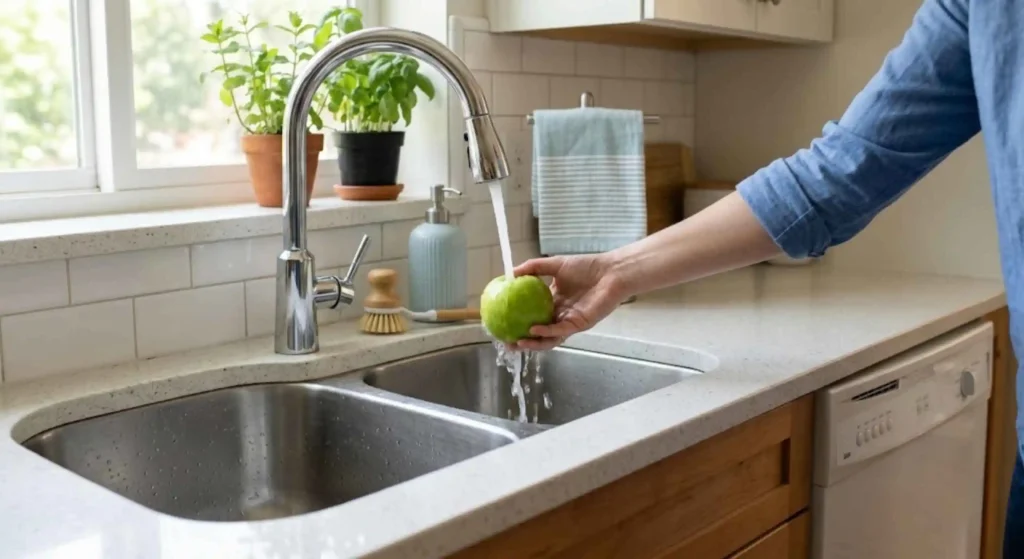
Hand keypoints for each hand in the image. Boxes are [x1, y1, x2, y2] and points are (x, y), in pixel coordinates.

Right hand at [510, 253, 630, 350]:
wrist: (610, 272)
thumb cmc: (586, 267)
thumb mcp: (555, 264)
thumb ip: (533, 268)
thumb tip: (510, 273)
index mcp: (554, 301)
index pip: (533, 315)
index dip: (518, 321)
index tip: (502, 323)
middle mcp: (560, 314)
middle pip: (538, 332)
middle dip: (522, 340)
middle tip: (505, 342)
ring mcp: (568, 321)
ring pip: (548, 338)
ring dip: (533, 343)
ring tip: (517, 344)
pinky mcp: (578, 324)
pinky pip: (559, 330)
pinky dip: (546, 331)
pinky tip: (533, 330)